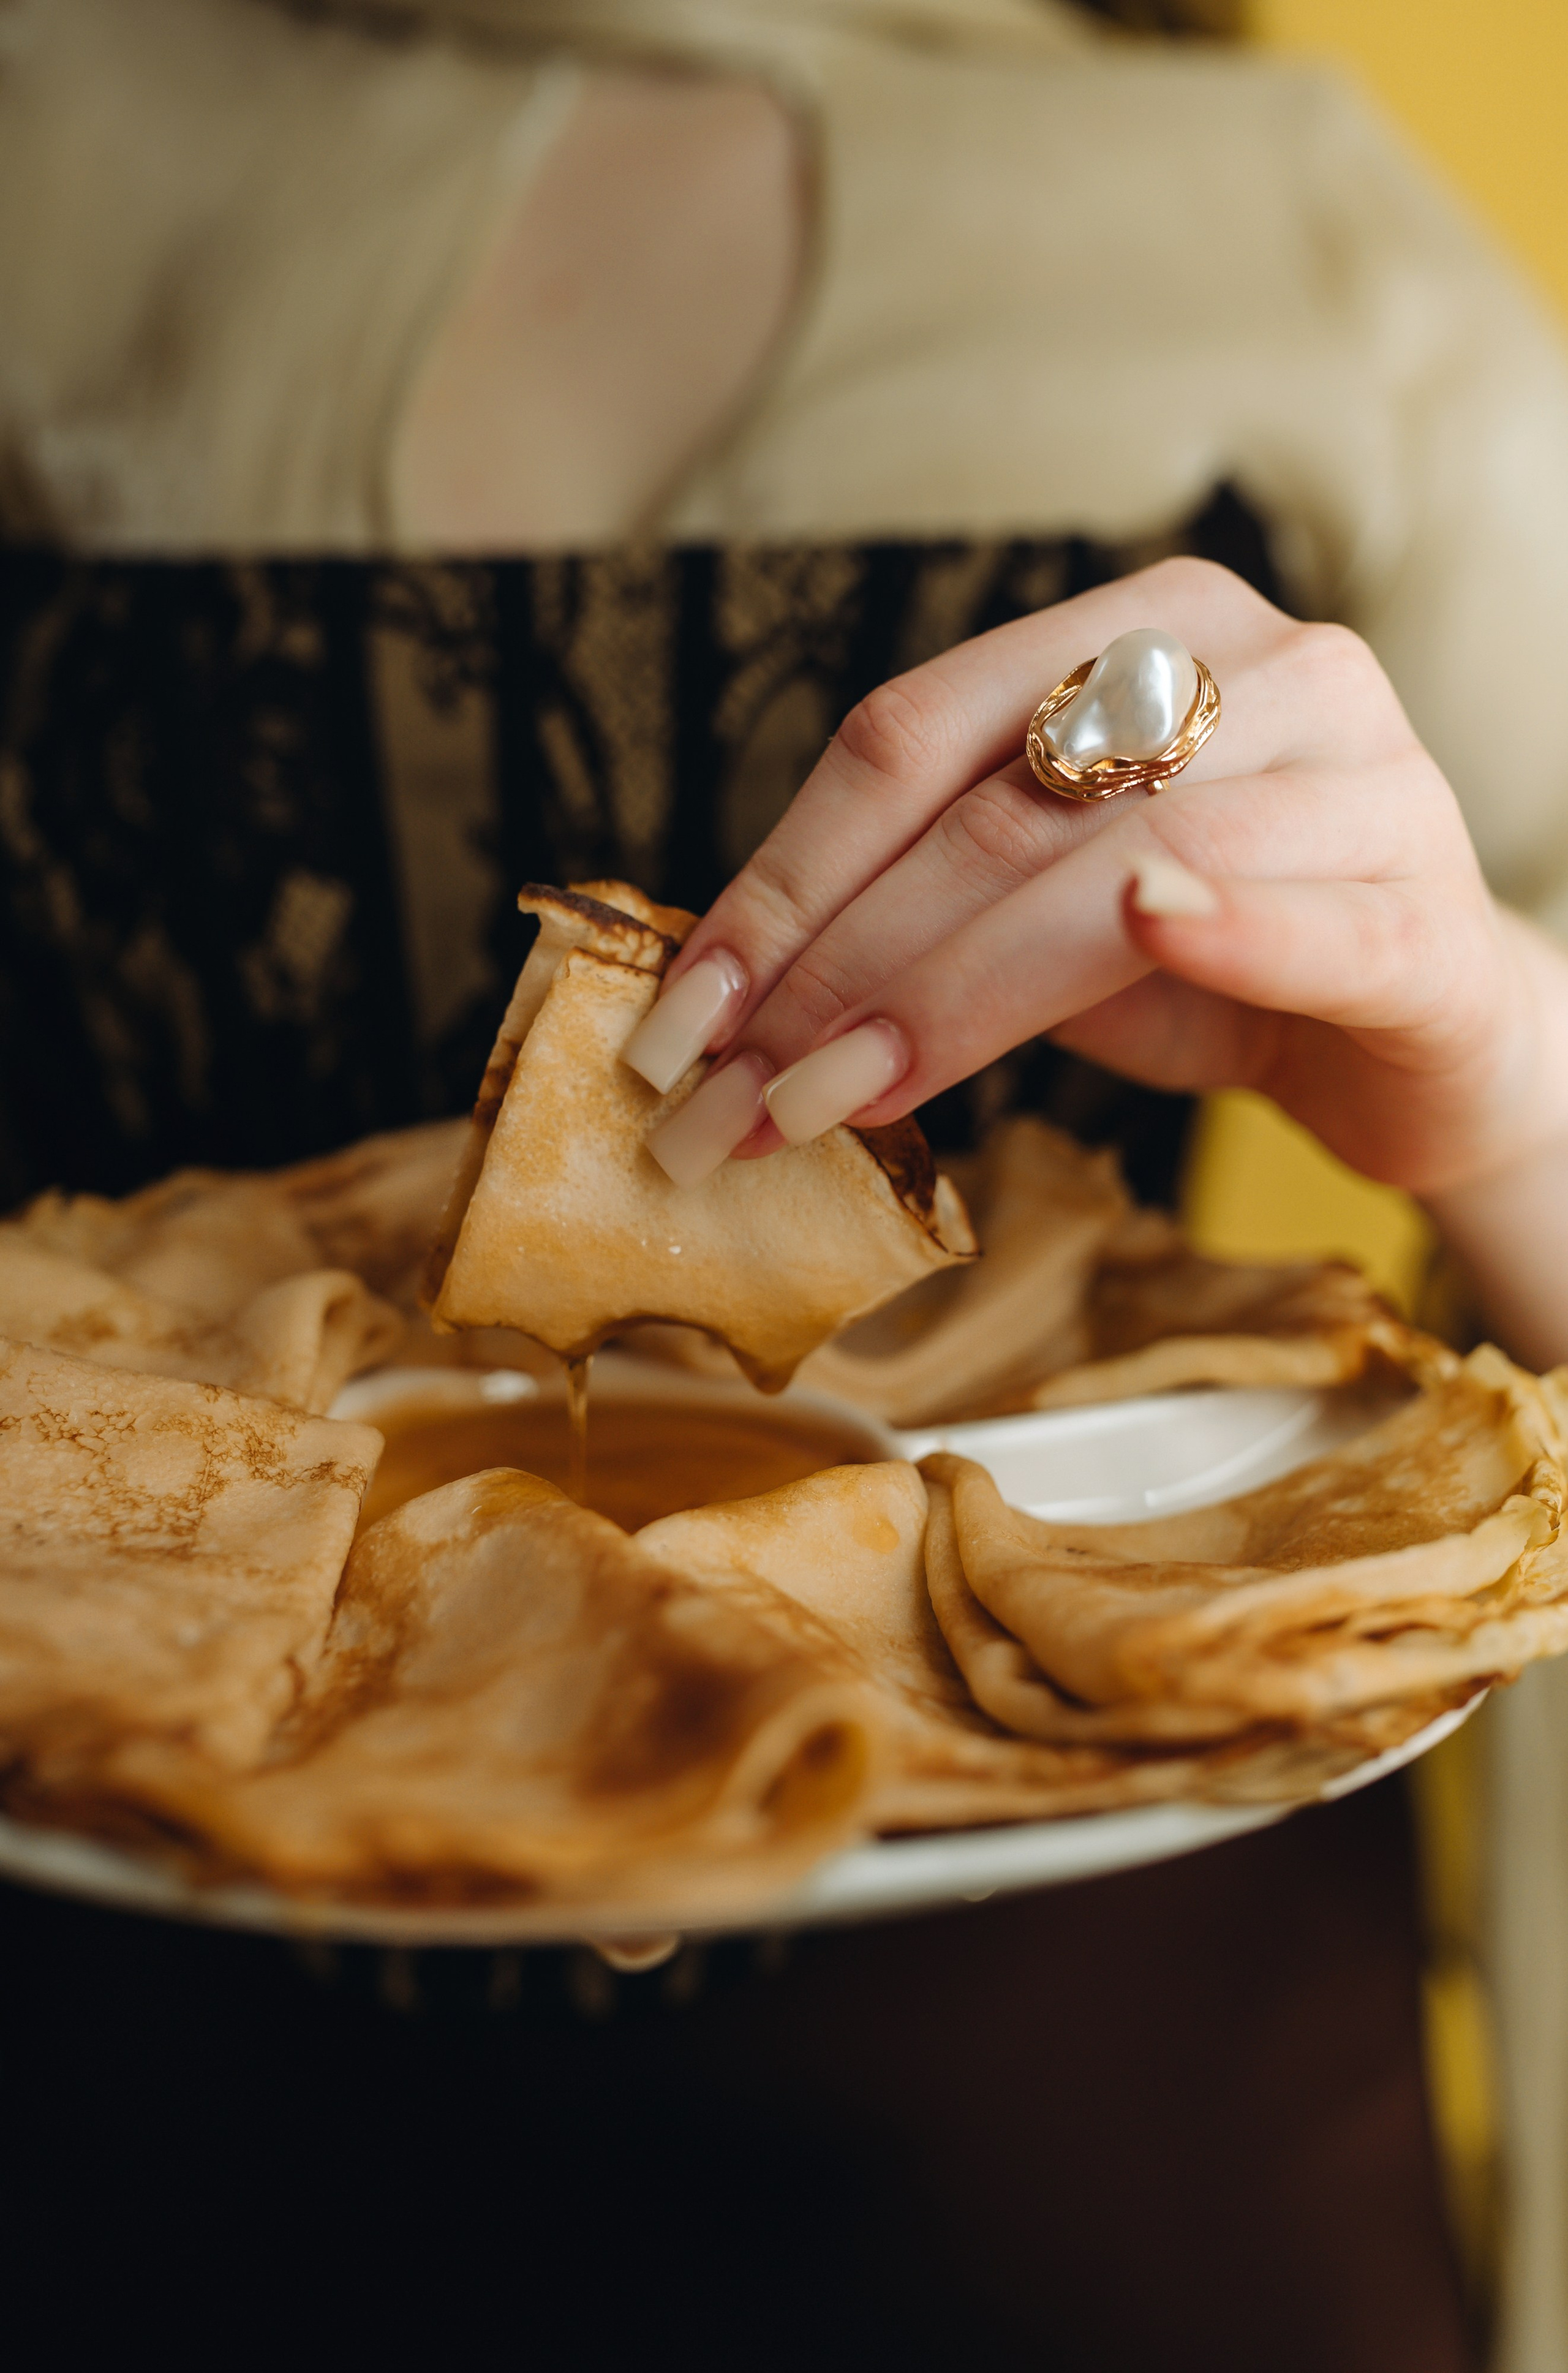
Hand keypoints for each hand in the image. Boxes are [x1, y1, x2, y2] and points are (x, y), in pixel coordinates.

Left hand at [628, 558, 1567, 1221]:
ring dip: (951, 997)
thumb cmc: (1215, 970)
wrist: (1421, 1038)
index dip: (782, 876)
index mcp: (1144, 629)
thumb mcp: (1047, 920)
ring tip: (823, 1104)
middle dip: (833, 965)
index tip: (681, 1008)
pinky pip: (1319, 917)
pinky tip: (1152, 932)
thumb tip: (732, 995)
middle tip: (722, 1092)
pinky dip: (1233, 927)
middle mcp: (1259, 667)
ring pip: (1124, 868)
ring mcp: (1361, 776)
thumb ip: (929, 908)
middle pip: (996, 807)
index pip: (914, 735)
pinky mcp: (1428, 909)